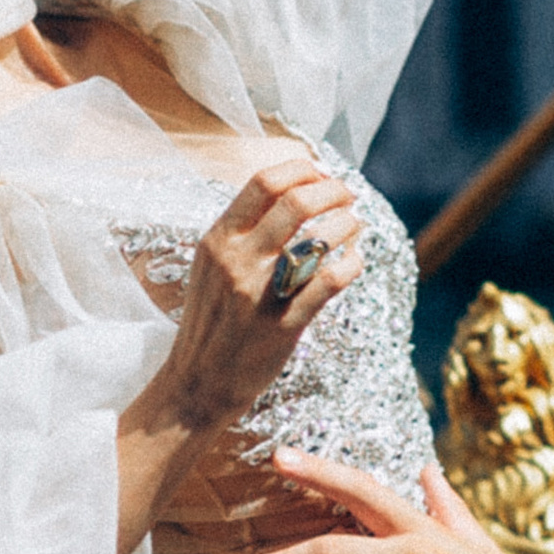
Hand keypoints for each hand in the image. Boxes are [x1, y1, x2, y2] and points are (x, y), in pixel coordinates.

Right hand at [156, 158, 364, 436]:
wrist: (198, 383)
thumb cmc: (211, 322)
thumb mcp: (211, 267)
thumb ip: (241, 232)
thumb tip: (288, 195)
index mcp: (218, 240)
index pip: (264, 182)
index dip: (302, 169)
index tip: (321, 174)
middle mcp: (237, 260)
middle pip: (296, 201)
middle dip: (333, 190)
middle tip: (348, 195)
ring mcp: (261, 292)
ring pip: (319, 238)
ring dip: (347, 223)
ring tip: (355, 224)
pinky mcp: (284, 323)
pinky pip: (330, 281)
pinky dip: (352, 263)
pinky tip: (355, 260)